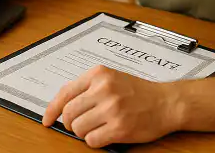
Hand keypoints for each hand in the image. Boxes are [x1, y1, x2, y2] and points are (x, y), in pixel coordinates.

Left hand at [41, 66, 181, 147]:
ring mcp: (111, 108)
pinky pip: (92, 140)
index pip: (65, 93)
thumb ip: (88, 87)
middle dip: (70, 123)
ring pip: (78, 128)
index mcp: (99, 74)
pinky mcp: (119, 127)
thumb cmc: (140, 92)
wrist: (167, 102)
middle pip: (69, 113)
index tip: (47, 119)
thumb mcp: (112, 78)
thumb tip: (62, 105)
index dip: (52, 109)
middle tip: (79, 124)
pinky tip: (105, 134)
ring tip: (97, 127)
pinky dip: (94, 140)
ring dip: (84, 132)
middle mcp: (103, 89)